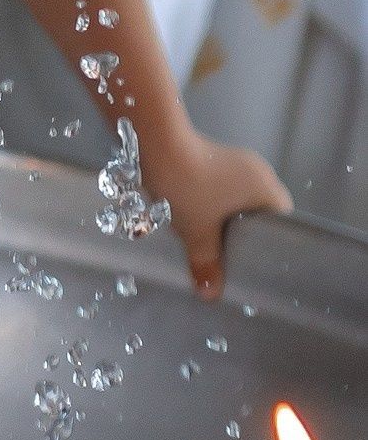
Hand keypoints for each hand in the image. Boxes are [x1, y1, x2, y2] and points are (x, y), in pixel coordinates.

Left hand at [142, 124, 290, 297]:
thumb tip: (210, 293)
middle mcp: (256, 170)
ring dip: (226, 215)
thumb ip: (207, 263)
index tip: (259, 256)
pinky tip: (197, 215)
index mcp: (265, 186)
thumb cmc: (188, 188)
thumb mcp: (197, 233)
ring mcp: (234, 159)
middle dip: (246, 230)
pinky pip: (221, 185)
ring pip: (238, 196)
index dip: (272, 238)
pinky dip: (213, 201)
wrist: (157, 147)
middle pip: (260, 208)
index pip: (282, 217)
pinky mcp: (211, 155)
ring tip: (214, 238)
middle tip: (236, 253)